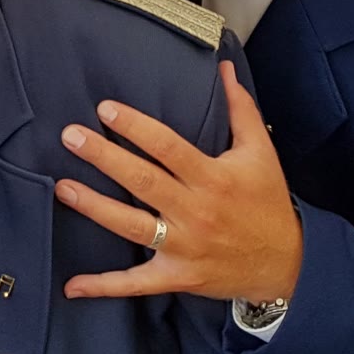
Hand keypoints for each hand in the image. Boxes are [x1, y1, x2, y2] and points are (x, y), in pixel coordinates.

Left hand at [57, 62, 302, 304]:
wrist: (290, 266)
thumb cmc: (268, 203)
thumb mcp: (260, 153)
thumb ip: (240, 108)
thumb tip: (223, 66)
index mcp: (215, 178)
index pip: (169, 148)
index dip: (136, 127)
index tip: (105, 108)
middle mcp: (197, 212)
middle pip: (144, 182)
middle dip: (105, 158)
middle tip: (70, 136)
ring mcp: (185, 247)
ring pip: (133, 226)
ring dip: (95, 207)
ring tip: (62, 187)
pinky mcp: (177, 276)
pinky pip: (136, 283)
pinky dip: (104, 286)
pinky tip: (71, 285)